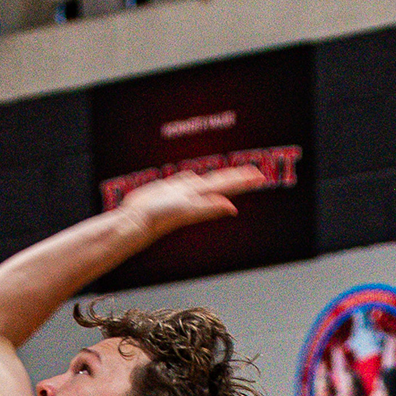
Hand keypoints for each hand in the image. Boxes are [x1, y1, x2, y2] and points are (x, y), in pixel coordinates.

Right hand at [118, 165, 268, 238]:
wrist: (136, 221)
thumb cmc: (159, 217)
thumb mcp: (187, 209)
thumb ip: (209, 207)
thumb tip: (231, 207)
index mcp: (200, 196)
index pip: (227, 185)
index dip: (243, 180)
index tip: (259, 177)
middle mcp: (194, 193)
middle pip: (221, 182)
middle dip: (238, 177)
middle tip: (256, 174)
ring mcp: (181, 192)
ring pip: (205, 181)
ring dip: (220, 178)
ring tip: (232, 175)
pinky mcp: (167, 191)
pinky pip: (185, 182)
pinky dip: (193, 180)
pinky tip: (195, 180)